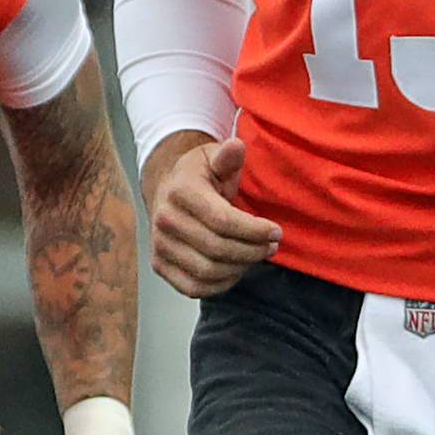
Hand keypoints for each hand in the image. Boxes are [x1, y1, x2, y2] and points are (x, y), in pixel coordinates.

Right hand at [147, 135, 280, 298]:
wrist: (167, 191)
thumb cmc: (198, 176)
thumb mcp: (214, 158)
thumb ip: (228, 156)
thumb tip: (236, 146)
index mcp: (180, 191)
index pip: (222, 221)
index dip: (254, 230)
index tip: (275, 231)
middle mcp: (165, 220)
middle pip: (217, 249)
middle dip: (252, 250)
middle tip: (271, 246)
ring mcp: (159, 246)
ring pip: (208, 271)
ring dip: (240, 267)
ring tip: (257, 255)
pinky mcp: (159, 265)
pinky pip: (193, 287)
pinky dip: (220, 284)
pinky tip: (236, 269)